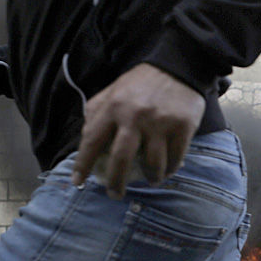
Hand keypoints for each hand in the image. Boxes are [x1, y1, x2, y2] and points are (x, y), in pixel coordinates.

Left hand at [72, 64, 204, 199]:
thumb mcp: (114, 90)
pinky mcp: (183, 126)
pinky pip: (175, 158)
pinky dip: (171, 168)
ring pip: (152, 164)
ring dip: (151, 178)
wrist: (178, 65)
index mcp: (113, 106)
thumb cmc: (142, 83)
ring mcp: (160, 122)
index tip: (78, 182)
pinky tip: (168, 169)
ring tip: (151, 179)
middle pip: (121, 160)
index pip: (92, 141)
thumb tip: (86, 139)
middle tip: (115, 194)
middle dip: (116, 183)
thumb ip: (98, 111)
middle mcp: (134, 116)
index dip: (82, 165)